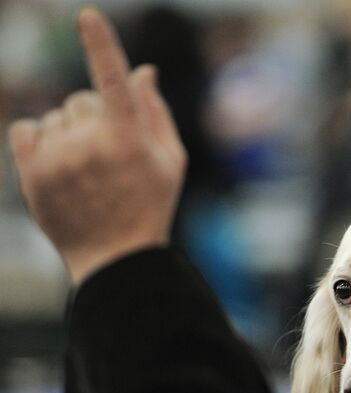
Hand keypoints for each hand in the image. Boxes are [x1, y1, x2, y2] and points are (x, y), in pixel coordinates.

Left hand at [7, 8, 185, 284]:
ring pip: (54, 117)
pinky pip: (26, 129)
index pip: (113, 80)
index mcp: (130, 138)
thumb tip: (142, 69)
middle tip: (107, 152)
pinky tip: (57, 162)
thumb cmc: (151, 204)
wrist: (116, 256)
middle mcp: (92, 144)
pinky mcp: (33, 174)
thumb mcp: (170, 160)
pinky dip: (38, 138)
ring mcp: (60, 159)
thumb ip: (156, 111)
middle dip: (93, 116)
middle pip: (80, 99)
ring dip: (67, 131)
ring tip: (85, 168)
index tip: (87, 16)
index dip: (101, 45)